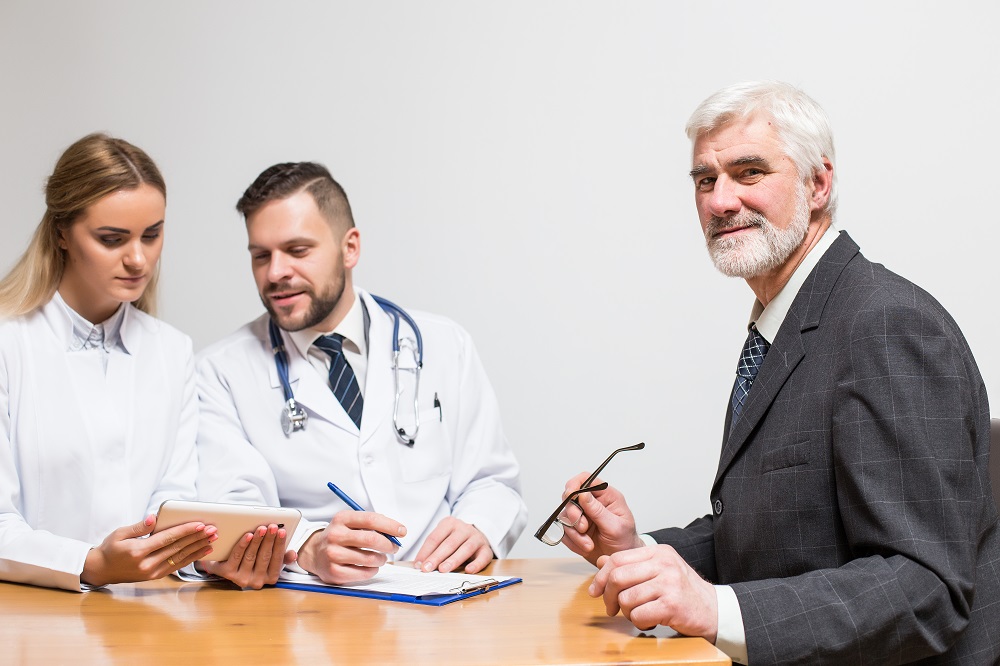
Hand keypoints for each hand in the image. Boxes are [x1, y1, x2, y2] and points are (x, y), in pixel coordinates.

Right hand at [82, 515, 216, 586]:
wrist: (101, 570)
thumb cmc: (110, 548)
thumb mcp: (119, 534)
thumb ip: (138, 527)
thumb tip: (154, 518)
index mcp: (138, 551)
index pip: (167, 539)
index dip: (185, 531)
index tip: (200, 524)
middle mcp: (147, 564)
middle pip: (177, 548)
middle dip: (197, 538)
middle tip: (213, 530)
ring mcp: (152, 572)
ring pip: (180, 558)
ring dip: (198, 549)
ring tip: (213, 540)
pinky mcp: (155, 576)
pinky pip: (176, 566)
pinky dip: (191, 558)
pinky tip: (202, 551)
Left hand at [200, 524, 296, 588]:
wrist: (227, 566)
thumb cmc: (253, 560)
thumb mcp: (270, 560)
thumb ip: (283, 557)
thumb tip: (293, 555)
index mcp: (270, 578)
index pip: (277, 560)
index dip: (280, 544)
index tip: (282, 531)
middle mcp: (257, 581)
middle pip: (264, 557)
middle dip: (269, 540)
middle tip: (273, 526)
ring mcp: (242, 579)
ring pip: (251, 556)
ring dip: (257, 540)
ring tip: (261, 528)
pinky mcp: (228, 573)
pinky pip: (237, 557)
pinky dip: (243, 545)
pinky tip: (248, 535)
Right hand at [297, 510, 405, 584]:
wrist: (314, 552)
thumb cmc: (340, 537)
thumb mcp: (350, 523)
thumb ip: (371, 524)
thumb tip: (396, 532)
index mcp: (342, 519)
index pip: (371, 519)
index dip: (390, 526)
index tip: (402, 531)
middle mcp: (336, 535)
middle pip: (372, 539)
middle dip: (389, 545)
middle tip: (395, 548)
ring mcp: (333, 554)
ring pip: (370, 558)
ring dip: (381, 559)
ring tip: (381, 558)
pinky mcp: (334, 572)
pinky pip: (364, 573)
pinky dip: (373, 570)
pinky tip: (371, 567)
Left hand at [413, 517, 492, 572]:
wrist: (477, 533)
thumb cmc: (455, 539)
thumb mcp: (443, 537)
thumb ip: (433, 549)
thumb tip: (419, 565)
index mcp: (449, 523)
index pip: (435, 537)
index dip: (425, 551)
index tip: (418, 564)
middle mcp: (464, 528)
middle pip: (449, 543)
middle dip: (437, 557)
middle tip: (427, 569)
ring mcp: (476, 537)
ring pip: (466, 548)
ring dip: (453, 560)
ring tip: (443, 570)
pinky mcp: (486, 548)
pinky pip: (483, 556)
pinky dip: (476, 564)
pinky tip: (468, 571)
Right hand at [559, 471, 642, 565]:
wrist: (620, 562)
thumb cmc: (625, 542)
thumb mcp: (615, 526)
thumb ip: (598, 511)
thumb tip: (583, 494)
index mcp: (606, 496)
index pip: (586, 480)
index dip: (574, 485)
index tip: (570, 495)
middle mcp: (592, 504)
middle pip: (570, 498)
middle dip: (573, 514)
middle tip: (582, 527)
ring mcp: (583, 516)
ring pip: (565, 517)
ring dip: (574, 533)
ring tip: (588, 544)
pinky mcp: (575, 530)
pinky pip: (563, 532)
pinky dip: (572, 542)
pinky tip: (584, 547)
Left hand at [589, 545, 718, 641]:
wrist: (714, 610)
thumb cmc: (683, 591)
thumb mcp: (659, 570)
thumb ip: (631, 565)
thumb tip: (601, 561)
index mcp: (658, 552)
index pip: (618, 559)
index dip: (601, 576)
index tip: (596, 591)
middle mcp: (664, 563)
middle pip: (618, 577)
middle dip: (609, 596)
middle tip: (611, 609)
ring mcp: (669, 583)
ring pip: (626, 598)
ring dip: (627, 613)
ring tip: (638, 614)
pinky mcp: (672, 605)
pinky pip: (638, 615)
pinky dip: (639, 622)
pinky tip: (650, 621)